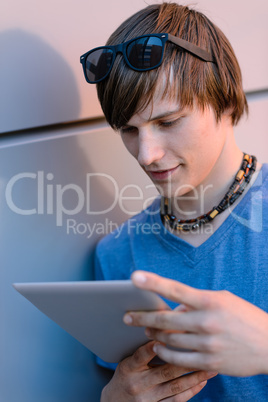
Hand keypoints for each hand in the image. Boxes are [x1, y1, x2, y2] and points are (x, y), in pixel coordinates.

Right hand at [101, 340, 216, 400]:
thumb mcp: (126, 360)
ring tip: (211, 367)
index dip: (154, 346)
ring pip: (175, 387)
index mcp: (128, 368)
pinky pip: (176, 400)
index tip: (169, 335)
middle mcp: (137, 384)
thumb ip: (143, 349)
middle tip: (204, 350)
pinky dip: (191, 391)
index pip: (141, 355)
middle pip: (165, 371)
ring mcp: (147, 399)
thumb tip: (164, 328)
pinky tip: (202, 381)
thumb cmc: (126, 375)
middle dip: (187, 361)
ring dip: (195, 376)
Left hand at [123, 271, 267, 376]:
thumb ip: (197, 303)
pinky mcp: (209, 361)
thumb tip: (174, 310)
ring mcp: (208, 343)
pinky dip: (165, 353)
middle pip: (165, 319)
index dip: (153, 282)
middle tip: (127, 316)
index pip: (175, 289)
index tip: (135, 277)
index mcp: (209, 301)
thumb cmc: (244, 317)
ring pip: (169, 340)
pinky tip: (158, 348)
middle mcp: (206, 321)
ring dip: (153, 336)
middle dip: (142, 318)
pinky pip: (179, 359)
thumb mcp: (223, 300)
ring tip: (145, 331)